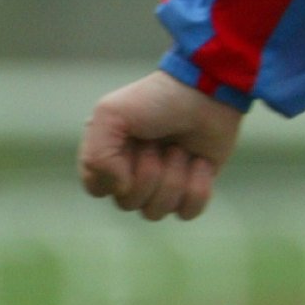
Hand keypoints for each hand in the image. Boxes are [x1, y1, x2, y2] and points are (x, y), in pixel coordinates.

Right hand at [78, 70, 242, 219]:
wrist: (208, 92)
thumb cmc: (157, 100)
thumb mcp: (110, 114)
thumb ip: (96, 157)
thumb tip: (120, 190)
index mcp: (108, 157)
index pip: (98, 189)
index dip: (114, 172)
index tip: (130, 142)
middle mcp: (132, 174)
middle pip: (129, 203)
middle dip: (149, 171)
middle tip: (160, 142)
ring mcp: (164, 183)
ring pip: (157, 211)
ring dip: (173, 177)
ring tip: (182, 149)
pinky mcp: (193, 187)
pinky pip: (188, 212)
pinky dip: (197, 187)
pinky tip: (201, 163)